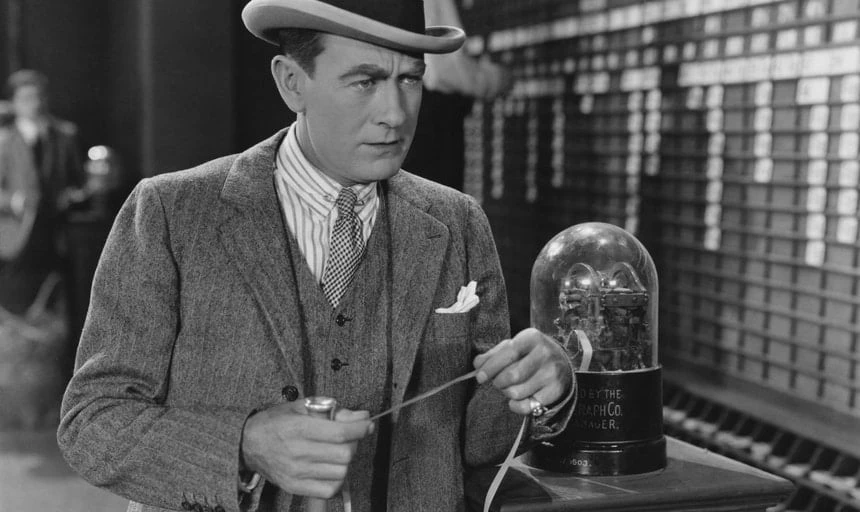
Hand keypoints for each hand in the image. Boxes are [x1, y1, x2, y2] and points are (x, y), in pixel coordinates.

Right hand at [240, 402, 372, 497]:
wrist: (247, 443)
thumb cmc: (275, 422)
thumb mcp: (301, 406)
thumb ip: (332, 409)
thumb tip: (360, 416)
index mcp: (298, 427)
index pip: (340, 432)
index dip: (360, 428)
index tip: (367, 423)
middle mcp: (297, 452)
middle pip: (344, 454)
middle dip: (354, 443)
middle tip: (350, 436)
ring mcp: (296, 472)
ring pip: (340, 472)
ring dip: (346, 461)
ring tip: (338, 451)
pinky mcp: (294, 486)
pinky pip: (329, 489)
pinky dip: (337, 479)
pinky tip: (331, 467)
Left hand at [473, 327, 571, 415]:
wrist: (561, 362)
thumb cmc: (530, 353)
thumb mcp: (513, 346)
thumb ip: (493, 355)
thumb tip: (477, 365)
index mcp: (532, 338)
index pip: (508, 354)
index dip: (491, 367)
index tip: (480, 377)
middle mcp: (545, 354)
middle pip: (512, 376)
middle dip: (499, 382)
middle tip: (499, 381)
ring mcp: (552, 373)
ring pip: (517, 392)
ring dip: (507, 393)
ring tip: (511, 387)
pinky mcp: (555, 390)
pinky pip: (527, 406)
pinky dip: (517, 405)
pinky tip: (519, 398)